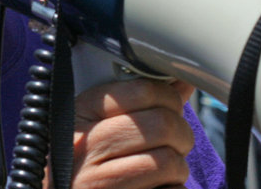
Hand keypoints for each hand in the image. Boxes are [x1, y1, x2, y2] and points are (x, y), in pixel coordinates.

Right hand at [63, 78, 195, 188]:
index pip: (141, 90)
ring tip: (164, 171)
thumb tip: (180, 82)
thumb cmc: (85, 164)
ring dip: (178, 168)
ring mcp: (96, 181)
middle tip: (177, 143)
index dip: (169, 97)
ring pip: (169, 162)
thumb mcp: (96, 126)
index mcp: (78, 114)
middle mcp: (83, 147)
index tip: (172, 108)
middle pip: (161, 124)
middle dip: (181, 134)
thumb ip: (136, 102)